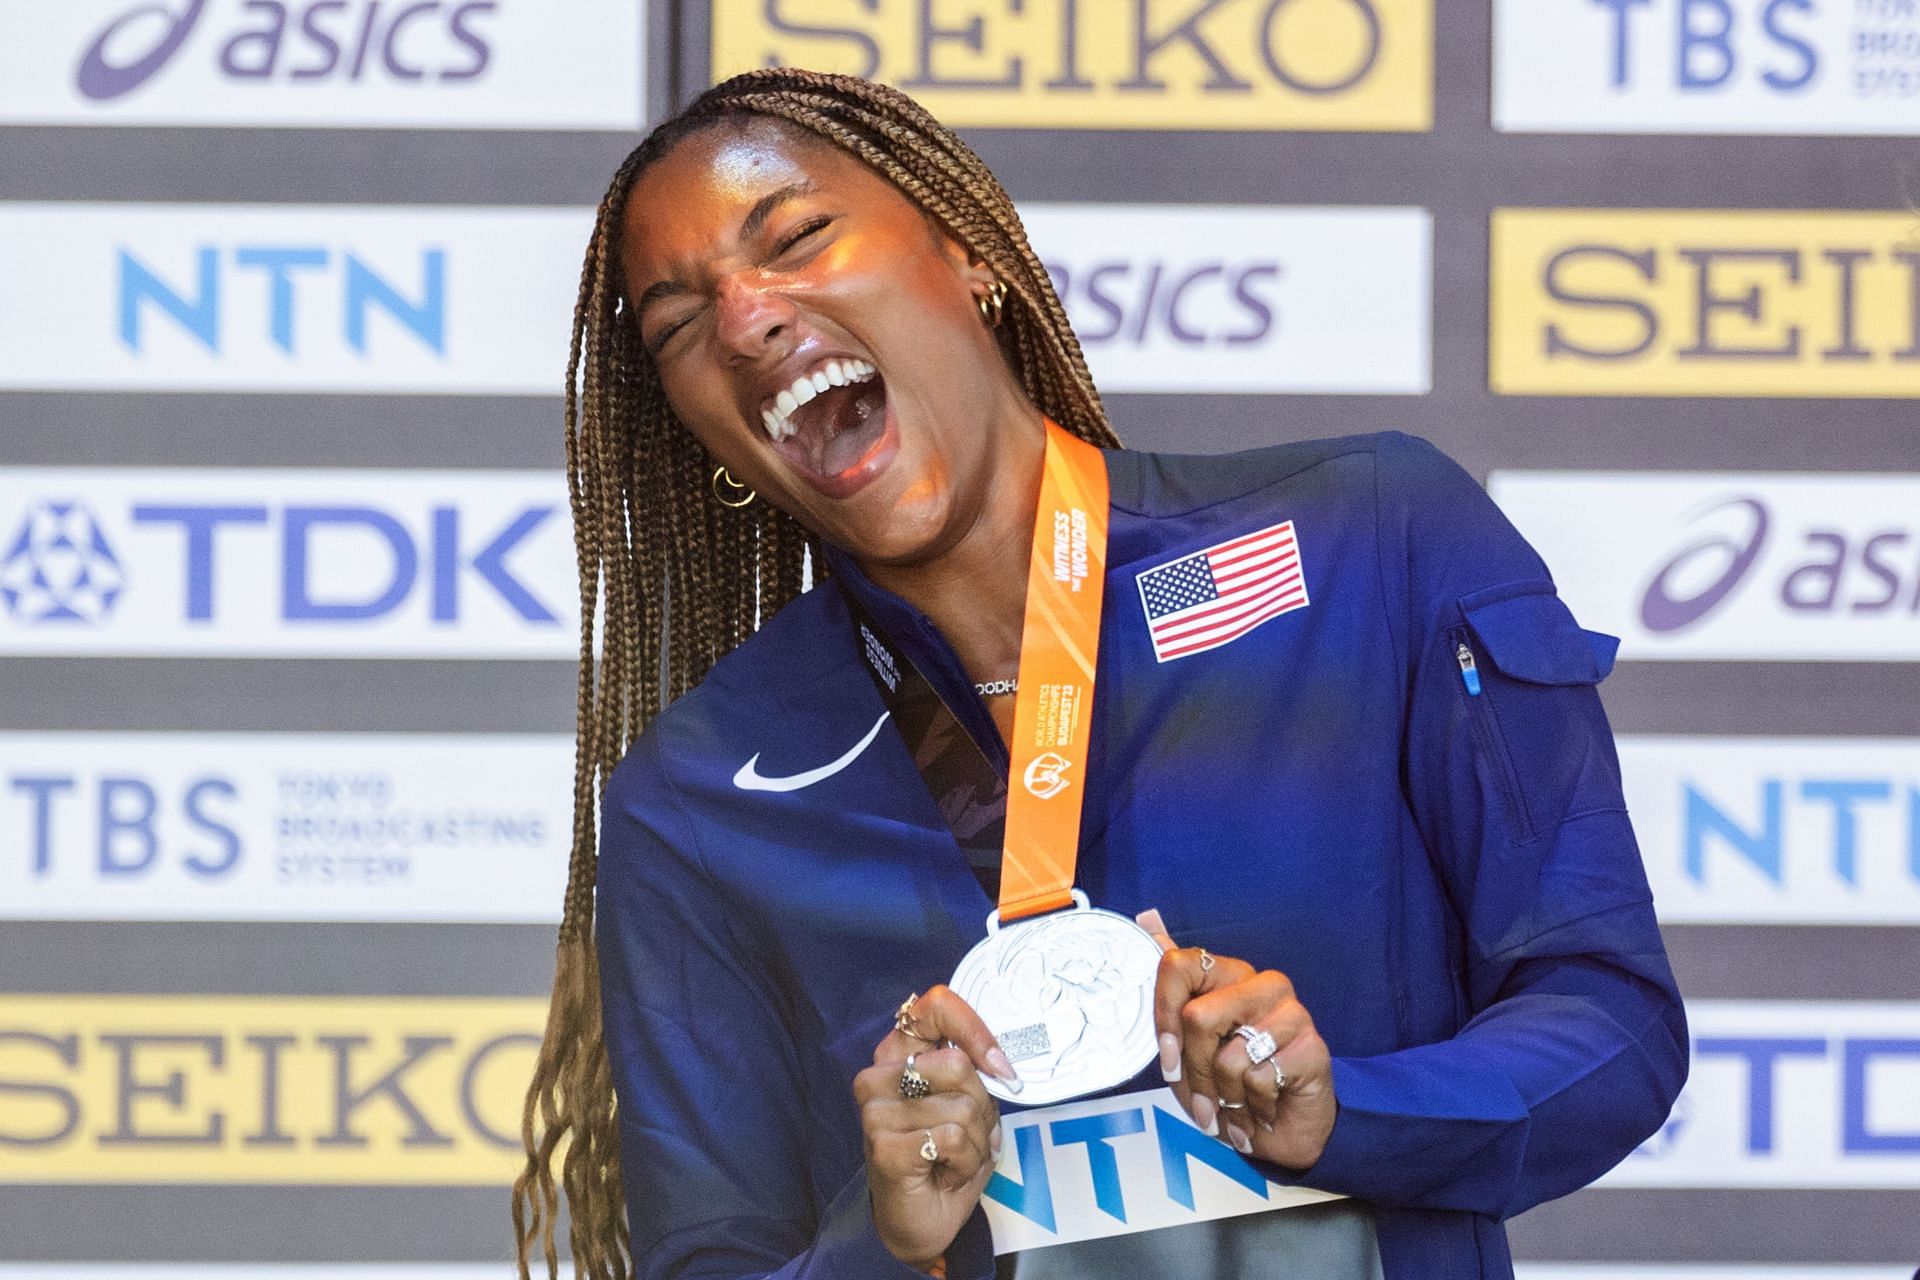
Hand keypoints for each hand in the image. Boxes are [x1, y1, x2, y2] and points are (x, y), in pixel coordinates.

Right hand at [854, 985, 1020, 1270]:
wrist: (920, 1224)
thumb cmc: (945, 1160)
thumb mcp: (966, 1105)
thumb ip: (973, 1072)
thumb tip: (1000, 1065)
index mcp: (898, 1055)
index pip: (935, 1006)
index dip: (974, 1030)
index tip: (1000, 1066)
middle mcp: (877, 1077)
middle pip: (958, 1063)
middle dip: (983, 1107)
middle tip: (970, 1138)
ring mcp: (875, 1112)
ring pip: (962, 1107)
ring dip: (977, 1143)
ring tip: (955, 1160)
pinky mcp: (882, 1146)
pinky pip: (953, 1139)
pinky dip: (966, 1163)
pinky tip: (944, 1175)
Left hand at [1136, 909, 1336, 1172]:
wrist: (1283, 1133)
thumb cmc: (1232, 1088)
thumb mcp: (1187, 1048)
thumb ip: (1171, 989)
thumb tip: (1146, 919)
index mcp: (1228, 976)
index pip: (1177, 965)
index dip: (1163, 1017)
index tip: (1169, 1059)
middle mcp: (1261, 983)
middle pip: (1197, 1017)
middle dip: (1195, 1073)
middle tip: (1206, 1102)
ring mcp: (1291, 1011)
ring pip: (1228, 1056)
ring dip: (1226, 1097)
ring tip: (1239, 1104)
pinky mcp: (1312, 1045)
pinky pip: (1258, 1078)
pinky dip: (1254, 1107)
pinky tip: (1265, 1108)